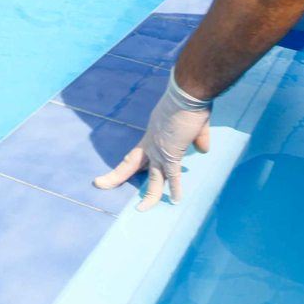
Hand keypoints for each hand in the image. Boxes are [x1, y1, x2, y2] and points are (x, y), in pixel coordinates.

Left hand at [94, 71, 213, 210]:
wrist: (187, 94)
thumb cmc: (188, 103)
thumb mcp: (192, 124)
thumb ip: (198, 138)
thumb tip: (204, 149)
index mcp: (153, 134)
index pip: (138, 153)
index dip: (132, 163)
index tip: (123, 169)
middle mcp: (151, 143)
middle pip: (130, 164)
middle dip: (116, 177)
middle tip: (100, 184)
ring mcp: (160, 151)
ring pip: (152, 179)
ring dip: (149, 196)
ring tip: (141, 210)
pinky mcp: (172, 155)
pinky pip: (173, 176)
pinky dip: (175, 189)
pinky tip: (176, 200)